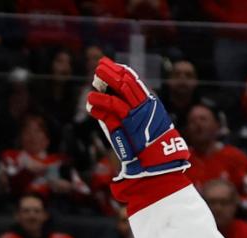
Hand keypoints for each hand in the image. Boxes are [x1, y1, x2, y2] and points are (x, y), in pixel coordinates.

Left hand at [84, 58, 189, 180]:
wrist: (156, 164)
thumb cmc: (147, 149)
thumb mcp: (136, 128)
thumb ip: (124, 116)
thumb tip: (103, 105)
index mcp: (149, 104)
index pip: (135, 82)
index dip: (123, 72)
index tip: (113, 65)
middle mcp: (144, 106)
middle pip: (128, 82)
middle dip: (113, 72)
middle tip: (100, 65)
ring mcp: (137, 113)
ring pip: (120, 92)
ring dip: (105, 84)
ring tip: (93, 80)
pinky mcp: (129, 123)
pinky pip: (113, 108)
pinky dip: (100, 104)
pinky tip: (91, 102)